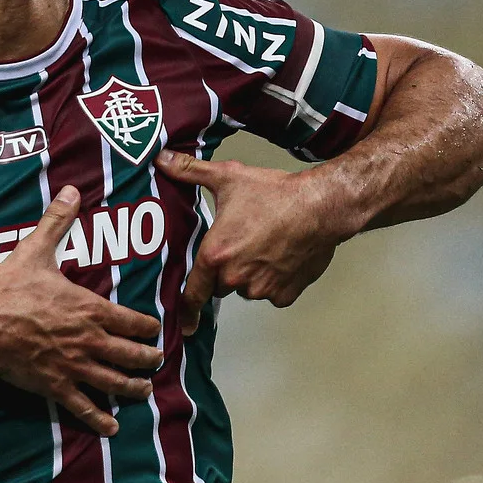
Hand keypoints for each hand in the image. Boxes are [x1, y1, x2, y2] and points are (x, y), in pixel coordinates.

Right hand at [0, 186, 164, 435]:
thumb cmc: (9, 291)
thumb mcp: (34, 251)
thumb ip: (57, 222)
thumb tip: (71, 190)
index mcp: (90, 309)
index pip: (132, 320)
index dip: (147, 326)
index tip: (155, 329)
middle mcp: (90, 341)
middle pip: (131, 354)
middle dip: (148, 358)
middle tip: (156, 361)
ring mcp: (75, 367)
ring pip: (115, 382)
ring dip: (133, 387)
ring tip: (143, 389)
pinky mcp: (56, 386)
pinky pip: (84, 406)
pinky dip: (100, 419)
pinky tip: (112, 427)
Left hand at [154, 149, 351, 333]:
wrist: (321, 207)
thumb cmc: (275, 194)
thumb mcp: (228, 178)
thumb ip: (190, 172)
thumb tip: (162, 159)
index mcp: (215, 256)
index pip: (192, 293)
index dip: (186, 308)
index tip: (184, 323)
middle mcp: (235, 278)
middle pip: (220, 285)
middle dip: (225, 271)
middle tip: (240, 246)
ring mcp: (261, 288)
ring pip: (247, 289)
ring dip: (251, 275)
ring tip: (264, 247)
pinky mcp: (285, 294)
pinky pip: (273, 293)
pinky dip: (275, 281)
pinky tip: (282, 257)